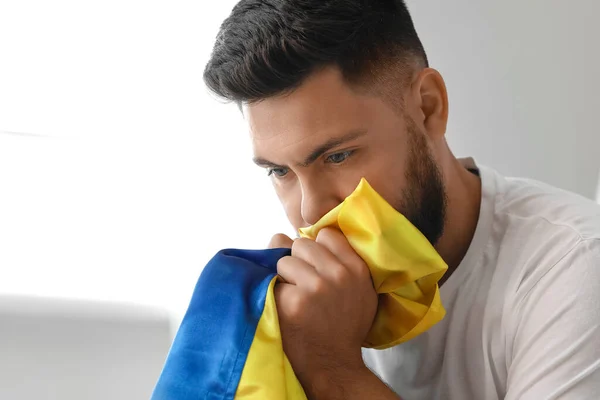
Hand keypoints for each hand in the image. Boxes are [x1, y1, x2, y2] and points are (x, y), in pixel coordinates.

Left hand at [268, 228, 377, 395]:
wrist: (334, 364)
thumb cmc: (343, 324)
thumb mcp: (356, 290)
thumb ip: (334, 258)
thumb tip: (281, 235)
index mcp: (357, 268)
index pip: (326, 234)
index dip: (317, 250)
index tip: (318, 267)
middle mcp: (339, 275)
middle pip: (301, 244)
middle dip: (298, 262)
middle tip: (305, 286)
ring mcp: (316, 288)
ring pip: (284, 261)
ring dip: (285, 277)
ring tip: (297, 298)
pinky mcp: (294, 302)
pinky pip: (273, 282)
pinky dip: (276, 294)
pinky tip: (288, 309)